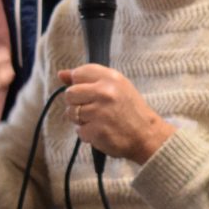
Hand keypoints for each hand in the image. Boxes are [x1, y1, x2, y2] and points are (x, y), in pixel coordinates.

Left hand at [58, 66, 174, 163]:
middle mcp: (105, 92)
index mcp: (110, 78)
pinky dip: (87, 134)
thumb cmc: (129, 110)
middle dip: (76, 103)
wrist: (147, 135)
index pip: (78, 73)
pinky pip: (78, 131)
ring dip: (81, 120)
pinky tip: (101, 131)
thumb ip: (88, 78)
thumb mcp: (115, 86)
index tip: (88, 93)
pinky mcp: (96, 131)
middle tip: (92, 109)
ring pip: (71, 113)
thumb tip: (61, 74)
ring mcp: (100, 112)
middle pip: (70, 94)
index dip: (79, 85)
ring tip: (98, 121)